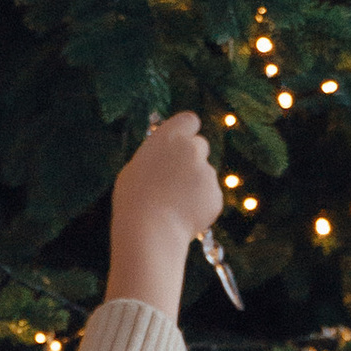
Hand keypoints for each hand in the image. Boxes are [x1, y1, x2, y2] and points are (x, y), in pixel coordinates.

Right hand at [106, 111, 224, 313]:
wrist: (151, 230)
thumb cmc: (134, 201)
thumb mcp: (135, 169)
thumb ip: (156, 156)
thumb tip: (164, 157)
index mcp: (168, 137)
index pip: (189, 120)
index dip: (187, 131)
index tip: (184, 139)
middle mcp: (192, 149)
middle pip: (200, 145)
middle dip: (193, 158)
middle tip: (176, 178)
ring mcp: (207, 172)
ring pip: (205, 174)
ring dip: (194, 185)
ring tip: (173, 204)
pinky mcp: (216, 195)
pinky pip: (210, 196)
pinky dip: (200, 204)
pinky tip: (182, 215)